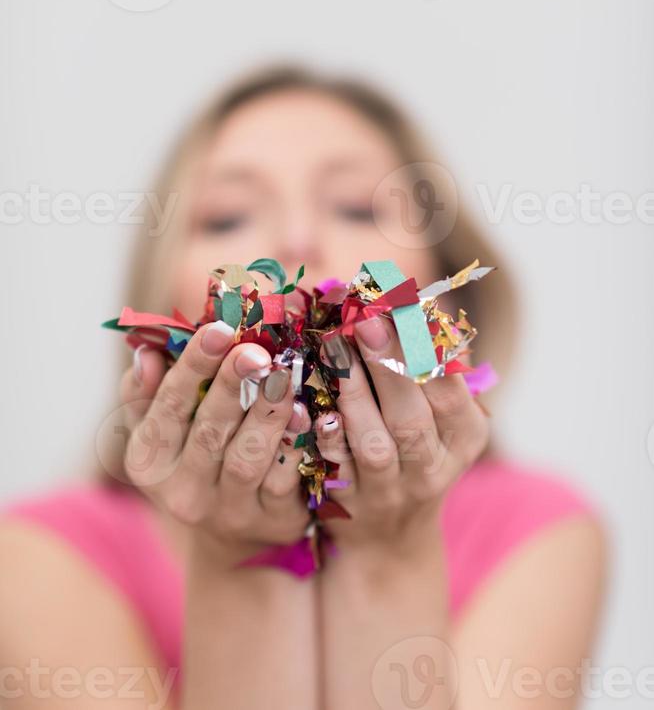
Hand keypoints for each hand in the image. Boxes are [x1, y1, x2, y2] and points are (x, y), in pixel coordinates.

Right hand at [117, 320, 310, 563]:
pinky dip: (295, 446)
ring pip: (247, 459)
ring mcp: (229, 512)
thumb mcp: (160, 425)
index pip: (167, 407)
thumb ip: (146, 388)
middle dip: (231, 386)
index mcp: (149, 460)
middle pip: (208, 433)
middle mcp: (183, 492)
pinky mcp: (272, 522)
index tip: (218, 328)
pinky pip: (285, 482)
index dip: (193, 366)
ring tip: (284, 375)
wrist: (233, 529)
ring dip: (266, 414)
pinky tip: (307, 413)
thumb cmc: (193, 453)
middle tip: (254, 350)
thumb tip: (147, 353)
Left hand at [315, 315, 488, 556]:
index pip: (451, 393)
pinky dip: (319, 432)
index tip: (404, 307)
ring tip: (332, 347)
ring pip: (372, 444)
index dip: (426, 352)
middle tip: (366, 321)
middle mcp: (431, 468)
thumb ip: (428, 366)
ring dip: (352, 395)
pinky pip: (331, 466)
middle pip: (412, 419)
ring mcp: (389, 491)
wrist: (389, 539)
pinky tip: (304, 397)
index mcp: (463, 437)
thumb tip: (409, 298)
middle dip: (389, 367)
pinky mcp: (347, 504)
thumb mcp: (439, 416)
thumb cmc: (413, 450)